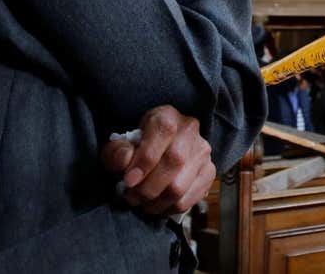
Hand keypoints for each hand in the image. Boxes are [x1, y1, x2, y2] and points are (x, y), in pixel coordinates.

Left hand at [100, 105, 215, 215]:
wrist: (160, 150)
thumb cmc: (137, 147)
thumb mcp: (120, 145)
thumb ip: (116, 152)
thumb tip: (125, 160)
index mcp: (167, 116)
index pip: (163, 132)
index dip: (145, 159)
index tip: (128, 181)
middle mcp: (190, 131)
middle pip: (174, 162)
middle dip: (147, 188)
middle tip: (131, 197)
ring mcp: (202, 152)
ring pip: (180, 186)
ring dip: (156, 202)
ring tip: (142, 203)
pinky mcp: (208, 172)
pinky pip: (188, 200)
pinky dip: (168, 208)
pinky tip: (158, 205)